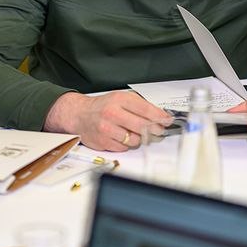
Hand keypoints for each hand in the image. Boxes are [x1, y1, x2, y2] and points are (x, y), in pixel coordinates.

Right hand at [43, 91, 169, 151]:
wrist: (79, 115)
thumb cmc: (102, 107)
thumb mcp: (120, 98)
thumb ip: (139, 106)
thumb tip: (160, 116)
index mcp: (119, 99)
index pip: (145, 110)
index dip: (159, 117)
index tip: (167, 120)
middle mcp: (112, 113)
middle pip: (142, 126)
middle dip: (154, 130)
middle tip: (158, 131)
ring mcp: (107, 128)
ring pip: (134, 139)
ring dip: (139, 138)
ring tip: (134, 133)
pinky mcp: (103, 142)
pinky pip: (124, 148)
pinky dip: (126, 144)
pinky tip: (122, 137)